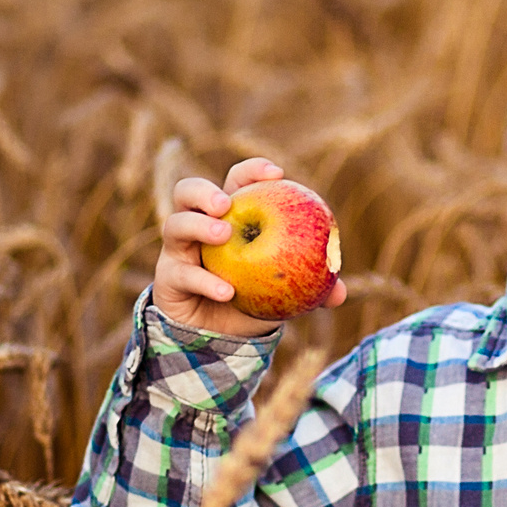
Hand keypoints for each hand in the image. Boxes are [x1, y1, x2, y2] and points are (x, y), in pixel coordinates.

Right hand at [154, 156, 347, 337]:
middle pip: (188, 190)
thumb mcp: (285, 292)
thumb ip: (311, 288)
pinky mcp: (167, 278)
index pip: (236, 181)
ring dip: (199, 226)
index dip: (253, 171)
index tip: (277, 174)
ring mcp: (178, 250)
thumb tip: (339, 294)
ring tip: (223, 235)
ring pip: (175, 225)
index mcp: (229, 216)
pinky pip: (182, 274)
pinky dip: (205, 281)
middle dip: (205, 191)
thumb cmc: (254, 300)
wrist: (219, 336)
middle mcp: (197, 225)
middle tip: (226, 204)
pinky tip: (227, 291)